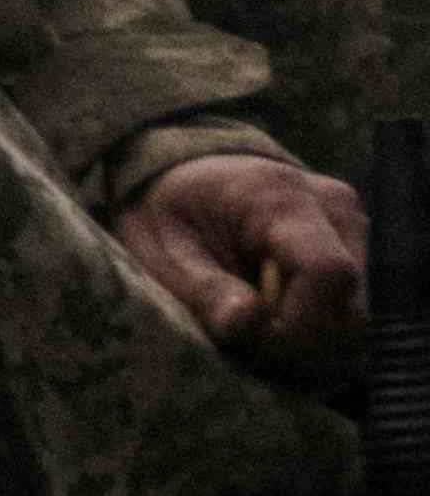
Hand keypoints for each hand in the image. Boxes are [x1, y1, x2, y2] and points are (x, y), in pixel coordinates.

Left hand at [119, 151, 363, 369]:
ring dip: (313, 341)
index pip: (327, 271)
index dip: (300, 324)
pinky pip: (356, 313)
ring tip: (263, 328)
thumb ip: (203, 288)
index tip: (256, 341)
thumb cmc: (172, 213)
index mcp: (280, 197)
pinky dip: (321, 331)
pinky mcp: (360, 250)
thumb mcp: (159, 249)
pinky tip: (284, 320)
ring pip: (360, 319)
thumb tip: (248, 324)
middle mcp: (335, 208)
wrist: (192, 178)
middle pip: (352, 307)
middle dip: (303, 341)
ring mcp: (355, 229)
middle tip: (251, 340)